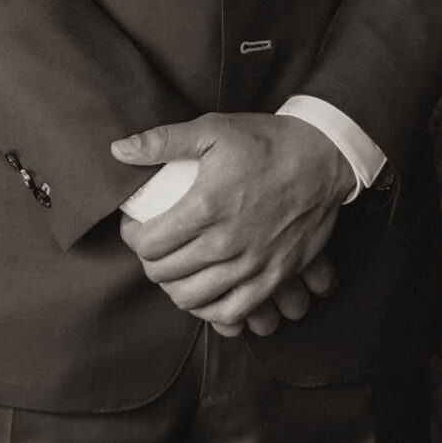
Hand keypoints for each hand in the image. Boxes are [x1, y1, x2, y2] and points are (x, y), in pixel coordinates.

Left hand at [112, 112, 353, 335]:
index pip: (150, 244)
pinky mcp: (274, 278)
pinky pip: (232, 313)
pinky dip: (211, 311)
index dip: (133, 237)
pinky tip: (204, 295)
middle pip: (167, 275)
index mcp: (207, 206)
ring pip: (194, 299)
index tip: (134, 226)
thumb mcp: (213, 129)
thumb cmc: (266, 141)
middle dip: (150, 262)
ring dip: (175, 288)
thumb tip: (119, 150)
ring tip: (173, 270)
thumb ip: (163, 141)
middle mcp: (226, 243)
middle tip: (152, 246)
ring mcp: (251, 265)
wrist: (322, 157)